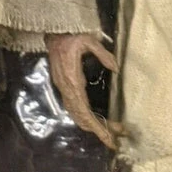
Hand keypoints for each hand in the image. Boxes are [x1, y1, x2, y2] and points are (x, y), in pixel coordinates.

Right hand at [45, 33, 119, 148]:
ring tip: (110, 132)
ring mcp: (64, 88)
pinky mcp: (64, 85)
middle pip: (81, 117)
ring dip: (92, 125)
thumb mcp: (89, 40)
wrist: (54, 32)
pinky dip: (84, 117)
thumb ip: (103, 54)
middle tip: (115, 140)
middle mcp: (66, 88)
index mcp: (72, 80)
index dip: (96, 126)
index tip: (107, 138)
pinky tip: (95, 120)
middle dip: (98, 130)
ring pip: (76, 114)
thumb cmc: (72, 36)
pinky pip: (73, 107)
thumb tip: (116, 68)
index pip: (84, 110)